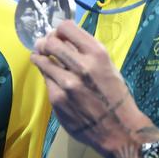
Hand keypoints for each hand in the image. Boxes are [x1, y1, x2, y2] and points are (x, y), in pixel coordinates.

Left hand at [31, 20, 155, 157]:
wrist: (119, 130)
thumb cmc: (116, 97)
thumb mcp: (108, 68)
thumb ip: (87, 53)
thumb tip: (64, 40)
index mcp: (97, 54)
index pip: (67, 28)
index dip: (58, 30)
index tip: (57, 34)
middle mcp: (81, 65)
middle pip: (50, 41)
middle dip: (45, 42)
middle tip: (44, 46)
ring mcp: (67, 82)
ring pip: (42, 59)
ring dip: (39, 56)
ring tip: (40, 57)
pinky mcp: (57, 98)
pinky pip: (45, 79)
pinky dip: (46, 75)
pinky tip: (50, 77)